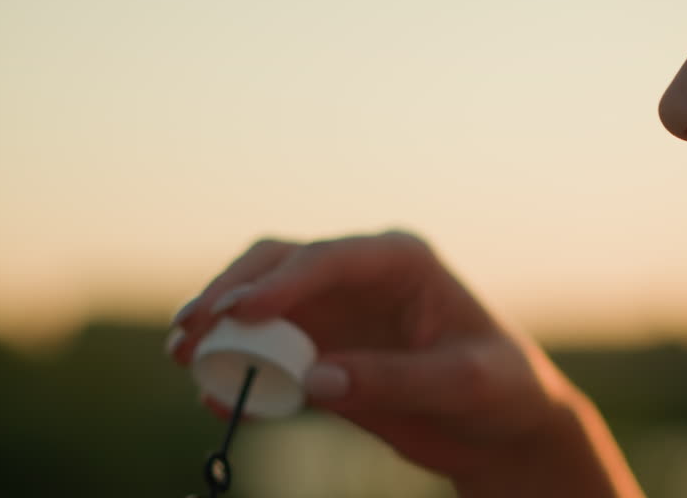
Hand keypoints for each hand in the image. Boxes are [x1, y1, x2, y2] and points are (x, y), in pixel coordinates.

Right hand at [166, 230, 609, 487]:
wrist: (504, 427)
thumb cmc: (501, 389)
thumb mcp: (464, 384)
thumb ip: (395, 379)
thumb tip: (315, 378)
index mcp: (400, 260)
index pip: (329, 259)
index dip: (281, 282)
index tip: (240, 313)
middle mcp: (357, 275)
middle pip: (277, 265)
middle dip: (229, 292)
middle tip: (190, 328)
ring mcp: (334, 311)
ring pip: (259, 303)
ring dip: (218, 324)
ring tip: (182, 353)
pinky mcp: (321, 351)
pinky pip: (268, 355)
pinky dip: (237, 369)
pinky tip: (209, 392)